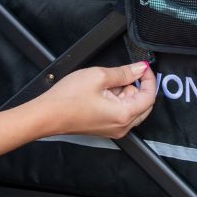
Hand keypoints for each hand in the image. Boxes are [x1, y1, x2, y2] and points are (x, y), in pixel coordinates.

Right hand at [35, 62, 154, 138]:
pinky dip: (116, 100)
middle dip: (136, 87)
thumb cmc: (67, 99)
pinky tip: (101, 93)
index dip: (149, 79)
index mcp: (124, 115)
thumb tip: (139, 69)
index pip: (149, 96)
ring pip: (131, 108)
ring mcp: (113, 129)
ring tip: (104, 84)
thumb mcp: (99, 76)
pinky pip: (120, 113)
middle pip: (143, 104)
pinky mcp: (105, 128)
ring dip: (124, 93)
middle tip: (123, 74)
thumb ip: (124, 72)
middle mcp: (122, 127)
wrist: (47, 115)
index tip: (143, 67)